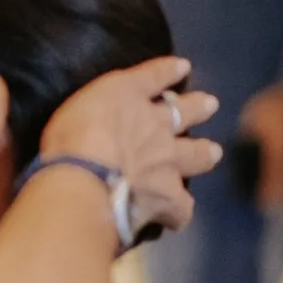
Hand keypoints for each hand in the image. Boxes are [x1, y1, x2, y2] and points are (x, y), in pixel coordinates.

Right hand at [37, 56, 222, 239]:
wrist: (85, 177)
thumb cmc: (69, 137)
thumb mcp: (76, 108)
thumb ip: (92, 110)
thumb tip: (98, 115)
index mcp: (128, 97)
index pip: (153, 76)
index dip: (167, 70)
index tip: (182, 67)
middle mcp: (155, 125)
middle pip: (185, 112)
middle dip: (197, 108)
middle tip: (210, 104)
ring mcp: (167, 161)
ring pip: (196, 155)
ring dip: (204, 153)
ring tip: (212, 153)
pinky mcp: (167, 197)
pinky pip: (181, 208)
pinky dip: (178, 211)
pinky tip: (176, 216)